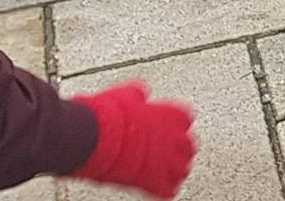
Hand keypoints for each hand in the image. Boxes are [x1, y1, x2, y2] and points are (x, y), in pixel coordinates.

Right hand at [68, 82, 197, 198]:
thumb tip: (139, 93)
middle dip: (179, 149)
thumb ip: (138, 96)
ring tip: (165, 170)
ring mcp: (167, 161)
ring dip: (174, 169)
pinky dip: (163, 189)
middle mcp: (175, 138)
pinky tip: (157, 187)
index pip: (185, 119)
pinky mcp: (154, 181)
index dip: (174, 125)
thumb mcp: (126, 95)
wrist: (96, 137)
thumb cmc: (108, 115)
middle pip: (188, 146)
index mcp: (172, 116)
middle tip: (167, 151)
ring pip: (182, 169)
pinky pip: (168, 190)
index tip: (167, 127)